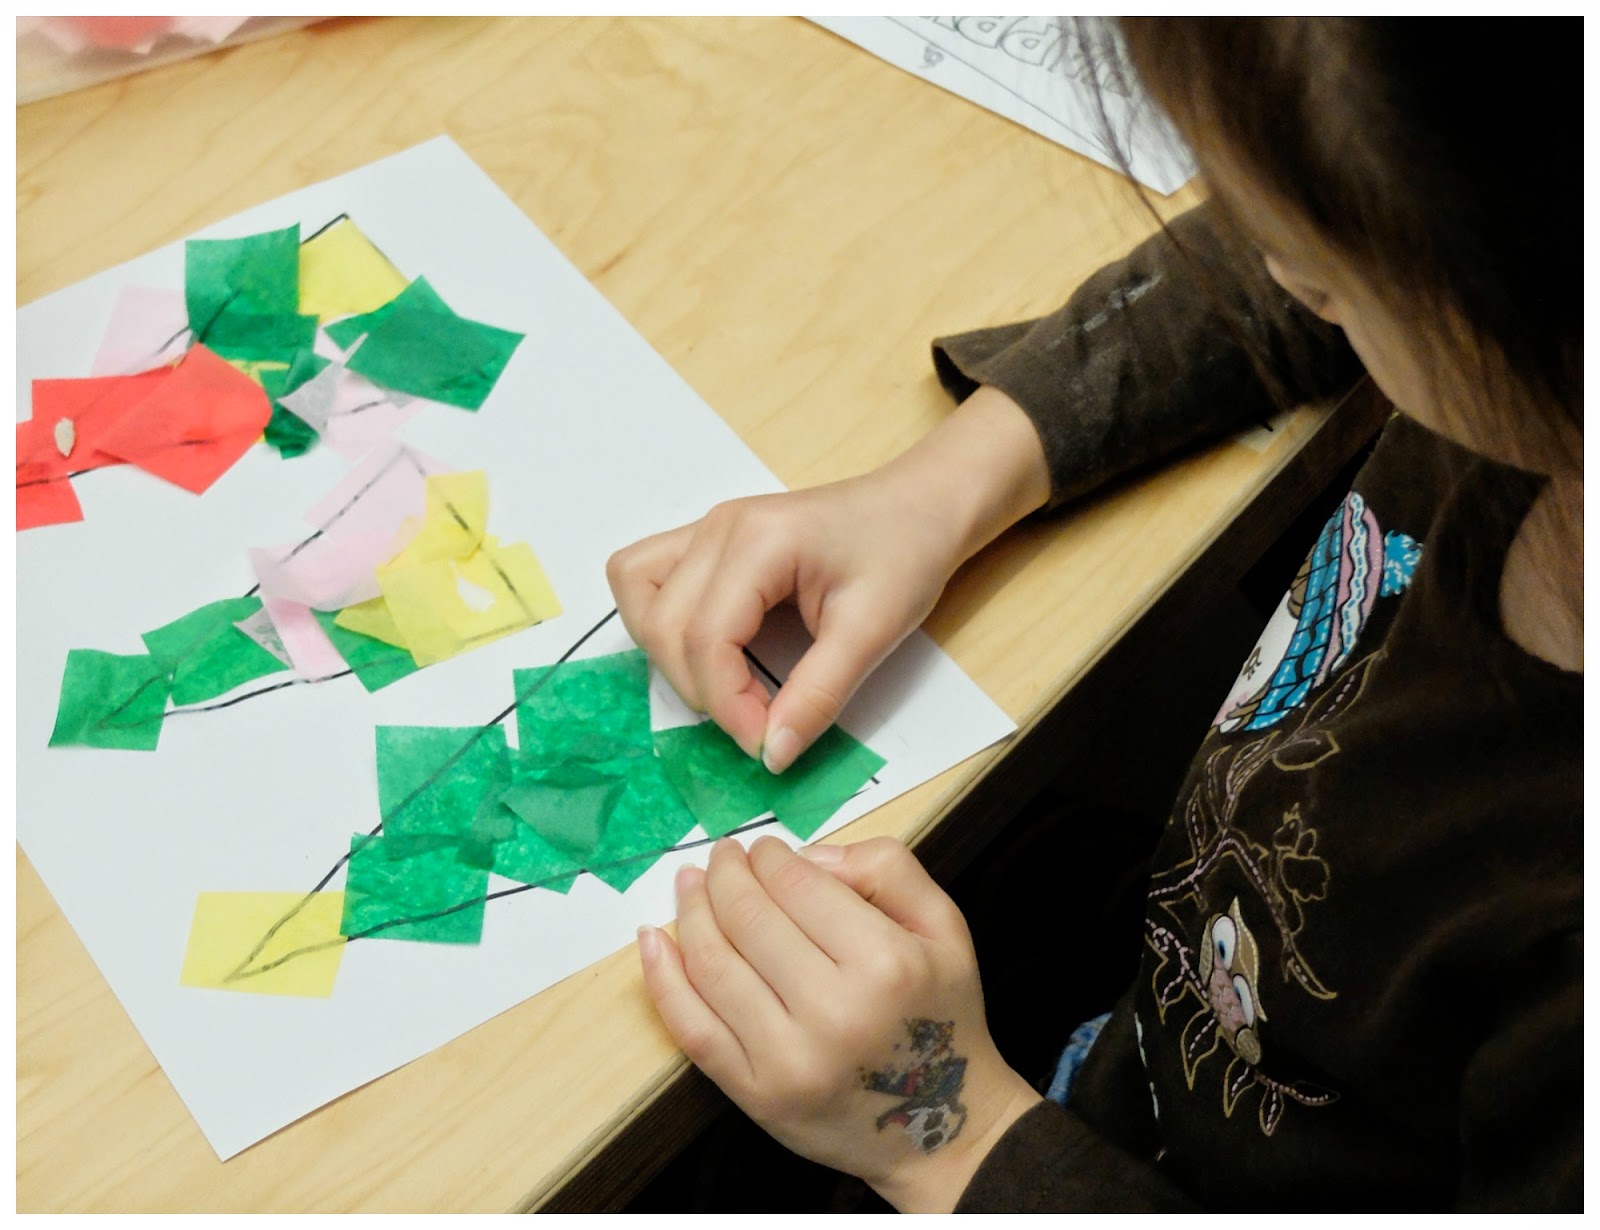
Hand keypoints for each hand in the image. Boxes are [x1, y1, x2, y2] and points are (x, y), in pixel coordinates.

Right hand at [608, 471, 957, 769]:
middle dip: (700, 690)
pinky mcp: (706, 539)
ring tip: (724, 684)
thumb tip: (772, 755)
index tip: (766, 743)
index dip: (727, 703)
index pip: (706, 636)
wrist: (919, 506)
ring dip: (665, 653)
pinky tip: (706, 648)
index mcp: (761, 541)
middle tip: (757, 721)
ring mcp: (706, 527)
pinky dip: (659, 620)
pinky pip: (645, 575)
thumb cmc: (905, 554)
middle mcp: (719, 526)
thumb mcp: (873, 632)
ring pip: (636, 592)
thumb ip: (818, 695)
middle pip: (663, 624)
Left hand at [637, 836, 1040, 1211]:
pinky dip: (662, 979)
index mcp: (884, 964)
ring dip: (690, 912)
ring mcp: (786, 1061)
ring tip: (689, 884)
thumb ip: (887, 869)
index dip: (770, 857)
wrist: (945, 1128)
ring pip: (713, 965)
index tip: (763, 848)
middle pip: (749, 919)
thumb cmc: (942, 1016)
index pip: (797, 886)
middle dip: (725, 874)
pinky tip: (652, 940)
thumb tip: (806, 856)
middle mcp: (832, 1013)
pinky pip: (692, 1028)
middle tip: (722, 856)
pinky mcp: (755, 1096)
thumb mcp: (944, 927)